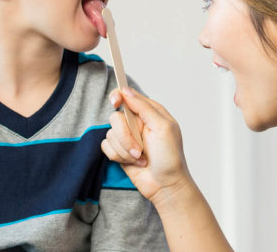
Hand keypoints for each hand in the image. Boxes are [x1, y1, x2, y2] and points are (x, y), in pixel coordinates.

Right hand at [101, 87, 192, 204]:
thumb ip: (144, 107)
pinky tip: (134, 162)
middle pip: (115, 117)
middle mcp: (137, 123)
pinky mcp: (119, 151)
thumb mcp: (162, 127)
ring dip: (125, 150)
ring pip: (110, 134)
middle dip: (125, 136)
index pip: (128, 96)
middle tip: (140, 149)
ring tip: (141, 158)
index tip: (115, 102)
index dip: (118, 96)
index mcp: (150, 113)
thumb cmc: (170, 157)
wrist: (165, 185)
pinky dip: (118, 156)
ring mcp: (127, 137)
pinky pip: (106, 147)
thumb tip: (125, 90)